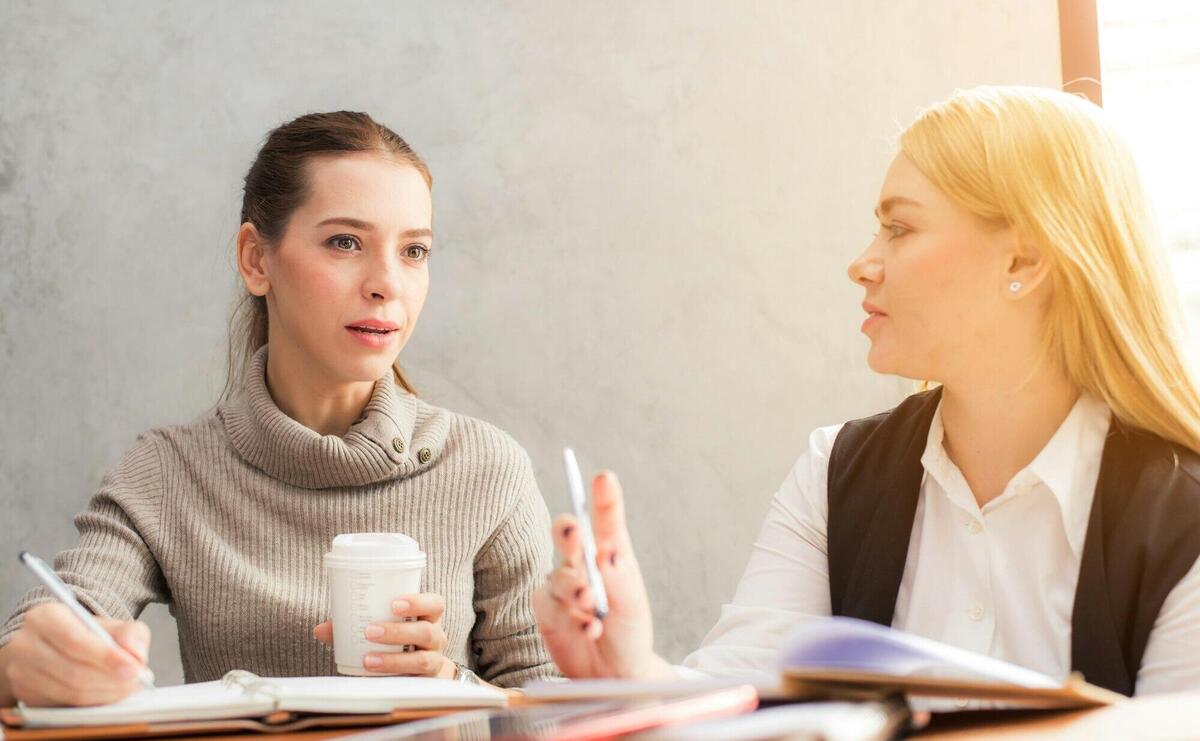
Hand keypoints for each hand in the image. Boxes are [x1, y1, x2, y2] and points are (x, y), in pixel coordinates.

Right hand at [0, 603, 151, 706]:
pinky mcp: (25, 694)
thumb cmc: (86, 634)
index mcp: (45, 617)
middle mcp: (25, 644)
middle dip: (110, 680)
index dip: (106, 657)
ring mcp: (20, 672)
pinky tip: (108, 695)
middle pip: (72, 670)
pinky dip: (92, 703)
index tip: (134, 669)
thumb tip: (136, 654)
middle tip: (135, 682)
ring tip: (126, 688)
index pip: (74, 641)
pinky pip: (63, 704)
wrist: (55, 647)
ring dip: (104, 694)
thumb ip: (131, 634)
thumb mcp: (112, 625)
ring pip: (68, 691)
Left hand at [313, 593, 455, 678]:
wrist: (419, 671)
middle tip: (370, 631)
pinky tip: (374, 676)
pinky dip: (393, 677)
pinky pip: (415, 682)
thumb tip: (320, 629)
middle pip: (427, 632)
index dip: (418, 602)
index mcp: (428, 617)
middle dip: (398, 632)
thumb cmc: (398, 640)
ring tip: (368, 659)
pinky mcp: (426, 683)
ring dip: (394, 659)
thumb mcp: (383, 626)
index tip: (394, 604)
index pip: (435, 604)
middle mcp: (436, 638)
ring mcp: (434, 661)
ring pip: (422, 660)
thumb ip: (353, 625)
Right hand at [533, 470, 672, 678]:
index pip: (607, 522)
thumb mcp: (632, 605)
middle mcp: (582, 564)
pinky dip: (571, 618)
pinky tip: (588, 629)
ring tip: (592, 606)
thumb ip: (618, 578)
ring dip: (575, 590)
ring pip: (559, 576)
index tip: (604, 478)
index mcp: (611, 554)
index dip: (604, 499)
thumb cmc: (628, 632)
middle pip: (567, 535)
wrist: (614, 674)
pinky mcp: (546, 610)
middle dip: (568, 531)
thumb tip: (605, 552)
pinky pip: (550, 606)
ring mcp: (562, 586)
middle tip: (574, 533)